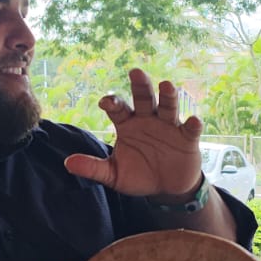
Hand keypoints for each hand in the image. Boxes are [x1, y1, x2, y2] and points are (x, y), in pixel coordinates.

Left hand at [64, 70, 203, 198]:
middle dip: (140, 86)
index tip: (105, 102)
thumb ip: (93, 168)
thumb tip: (67, 164)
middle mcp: (148, 119)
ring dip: (168, 96)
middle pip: (143, 99)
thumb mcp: (114, 175)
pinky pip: (190, 129)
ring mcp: (169, 126)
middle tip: (135, 72)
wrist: (166, 189)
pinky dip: (193, 124)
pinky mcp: (187, 138)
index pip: (118, 109)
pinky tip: (193, 120)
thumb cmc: (139, 175)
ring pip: (167, 107)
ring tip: (166, 85)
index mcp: (128, 124)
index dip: (112, 103)